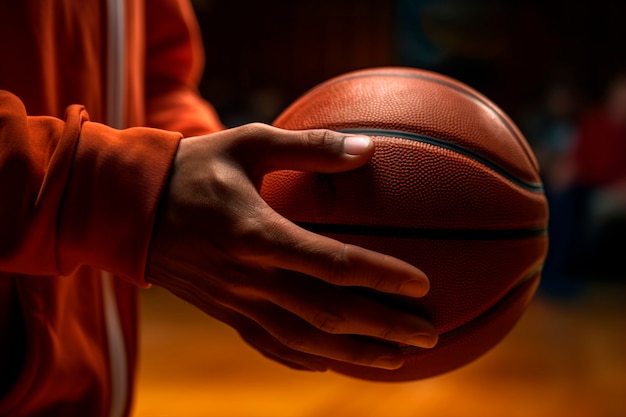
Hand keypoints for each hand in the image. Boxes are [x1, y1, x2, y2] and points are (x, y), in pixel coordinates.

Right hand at [146, 123, 437, 371]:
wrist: (127, 207)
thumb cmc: (193, 167)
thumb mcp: (249, 142)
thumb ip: (309, 146)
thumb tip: (369, 148)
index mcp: (258, 233)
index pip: (335, 264)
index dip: (382, 276)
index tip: (425, 285)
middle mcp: (251, 277)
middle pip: (329, 316)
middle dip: (383, 330)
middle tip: (428, 337)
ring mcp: (237, 302)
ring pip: (305, 342)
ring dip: (354, 355)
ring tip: (397, 360)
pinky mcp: (225, 312)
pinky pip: (270, 345)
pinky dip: (306, 358)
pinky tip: (335, 362)